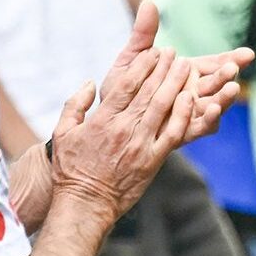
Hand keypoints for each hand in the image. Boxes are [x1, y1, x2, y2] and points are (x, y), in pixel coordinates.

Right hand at [50, 46, 193, 219]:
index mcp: (102, 120)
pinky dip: (183, 114)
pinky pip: (172, 133)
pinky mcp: (153, 159)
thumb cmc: (71, 169)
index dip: (142, 65)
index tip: (152, 51)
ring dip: (176, 83)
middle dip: (162, 68)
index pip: (126, 85)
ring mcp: (140, 144)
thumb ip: (75, 105)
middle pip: (148, 91)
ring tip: (185, 66)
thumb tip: (89, 82)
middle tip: (173, 52)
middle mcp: (122, 129)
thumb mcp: (63, 133)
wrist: (85, 204)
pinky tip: (191, 97)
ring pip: (162, 107)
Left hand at [113, 1, 252, 141]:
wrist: (106, 121)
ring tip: (232, 89)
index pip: (215, 65)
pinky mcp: (180, 132)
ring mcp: (188, 114)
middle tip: (233, 69)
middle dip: (227, 76)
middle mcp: (192, 93)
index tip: (248, 54)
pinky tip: (213, 111)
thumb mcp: (133, 58)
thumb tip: (149, 3)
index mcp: (187, 74)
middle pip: (217, 84)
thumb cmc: (123, 87)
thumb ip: (144, 33)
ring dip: (225, 98)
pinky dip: (208, 120)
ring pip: (214, 106)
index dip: (232, 59)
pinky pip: (199, 127)